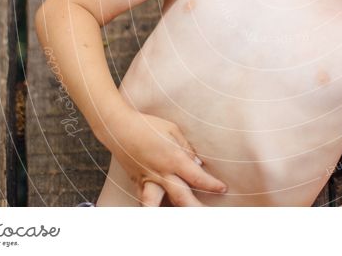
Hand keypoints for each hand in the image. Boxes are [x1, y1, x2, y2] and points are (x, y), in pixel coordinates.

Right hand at [97, 107, 226, 205]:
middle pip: (181, 198)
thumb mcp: (173, 130)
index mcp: (173, 159)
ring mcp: (147, 180)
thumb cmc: (148, 125)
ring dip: (166, 212)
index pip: (197, 178)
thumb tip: (197, 163)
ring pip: (156, 205)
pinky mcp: (137, 181)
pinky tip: (159, 208)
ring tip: (178, 217)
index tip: (222, 188)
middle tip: (207, 213)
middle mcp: (161, 173)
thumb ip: (186, 148)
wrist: (118, 127)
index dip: (212, 185)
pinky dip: (152, 205)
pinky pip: (145, 198)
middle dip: (196, 208)